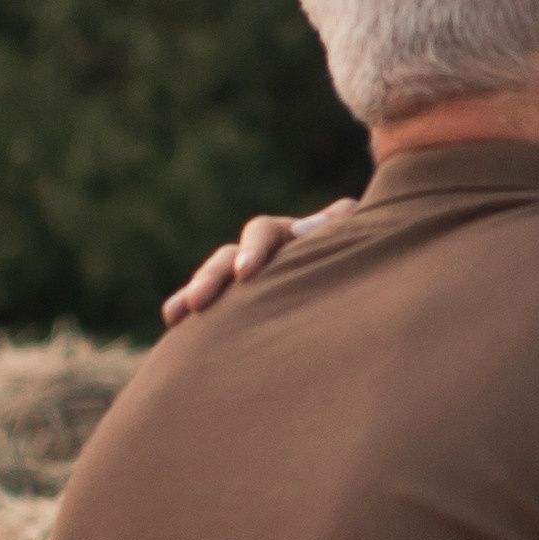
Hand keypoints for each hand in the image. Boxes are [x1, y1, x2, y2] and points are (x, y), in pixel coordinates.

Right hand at [160, 198, 356, 326]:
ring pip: (214, 281)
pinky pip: (209, 308)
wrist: (363, 294)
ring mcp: (249, 280)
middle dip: (213, 276)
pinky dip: (190, 310)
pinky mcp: (240, 305)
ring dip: (194, 292)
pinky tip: (173, 321)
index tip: (245, 273)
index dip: (253, 249)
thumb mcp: (361, 244)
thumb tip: (328, 218)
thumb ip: (350, 228)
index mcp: (290, 235)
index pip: (263, 233)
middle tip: (200, 301)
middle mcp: (263, 254)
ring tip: (178, 312)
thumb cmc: (366, 264)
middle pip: (227, 256)